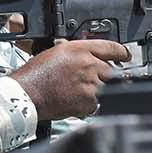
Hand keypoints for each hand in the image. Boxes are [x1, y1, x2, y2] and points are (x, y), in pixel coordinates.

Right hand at [10, 39, 129, 120]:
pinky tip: (75, 101)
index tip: (125, 56)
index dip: (122, 52)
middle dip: (107, 76)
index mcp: (80, 48)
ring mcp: (90, 83)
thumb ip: (78, 53)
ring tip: (79, 92)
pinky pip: (97, 103)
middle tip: (94, 81)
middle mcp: (88, 64)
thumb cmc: (36, 74)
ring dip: (98, 91)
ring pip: (106, 88)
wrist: (26, 94)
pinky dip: (89, 105)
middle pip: (112, 70)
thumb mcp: (57, 52)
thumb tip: (90, 57)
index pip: (111, 47)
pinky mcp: (89, 101)